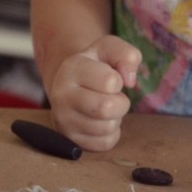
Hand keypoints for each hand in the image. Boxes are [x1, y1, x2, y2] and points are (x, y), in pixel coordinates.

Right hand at [48, 35, 141, 151]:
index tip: (110, 78)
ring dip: (115, 117)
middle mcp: (61, 95)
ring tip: (104, 106)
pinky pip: (105, 143)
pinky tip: (100, 120)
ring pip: (107, 128)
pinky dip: (111, 133)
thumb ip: (127, 55)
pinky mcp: (71, 140)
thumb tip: (130, 81)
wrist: (72, 84)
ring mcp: (63, 120)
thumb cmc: (96, 65)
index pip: (110, 82)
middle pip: (107, 108)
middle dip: (120, 102)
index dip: (118, 80)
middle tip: (113, 96)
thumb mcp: (110, 48)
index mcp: (71, 68)